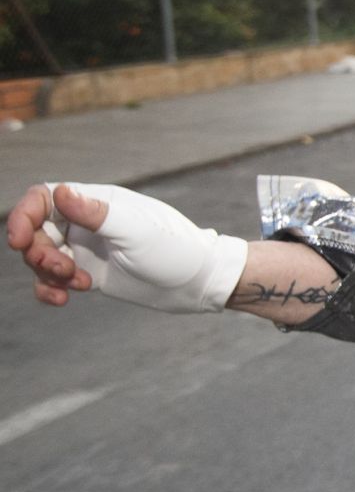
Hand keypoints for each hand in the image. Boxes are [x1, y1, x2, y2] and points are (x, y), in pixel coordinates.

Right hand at [7, 182, 247, 312]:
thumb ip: (98, 214)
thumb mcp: (136, 232)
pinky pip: (53, 279)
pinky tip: (64, 299)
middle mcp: (87, 222)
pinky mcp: (90, 271)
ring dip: (47, 273)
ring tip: (80, 284)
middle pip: (36, 230)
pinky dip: (50, 289)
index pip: (43, 199)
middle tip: (64, 270)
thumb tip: (61, 192)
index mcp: (97, 202)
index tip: (18, 242)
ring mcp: (87, 248)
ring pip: (41, 256)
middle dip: (38, 252)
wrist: (199, 282)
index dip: (22, 216)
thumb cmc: (175, 251)